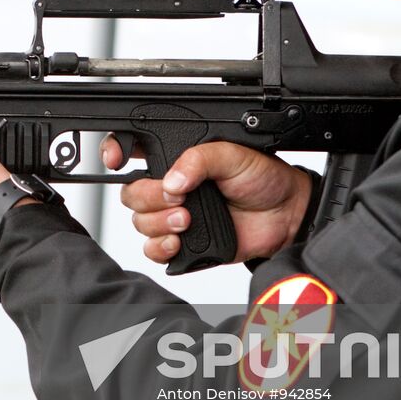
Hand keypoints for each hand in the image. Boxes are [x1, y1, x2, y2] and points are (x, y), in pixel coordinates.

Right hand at [103, 136, 312, 264]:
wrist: (285, 215)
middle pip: (131, 193)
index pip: (132, 149)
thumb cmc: (262, 178)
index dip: (115, 151)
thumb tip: (172, 180)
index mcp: (176, 158)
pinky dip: (160, 247)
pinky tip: (179, 241)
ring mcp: (174, 215)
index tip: (117, 160)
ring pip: (140, 222)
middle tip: (178, 199)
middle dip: (149, 198)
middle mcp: (170, 186)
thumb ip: (199, 159)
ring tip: (188, 220)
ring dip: (159, 223)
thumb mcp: (232, 154)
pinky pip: (153, 250)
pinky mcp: (183, 243)